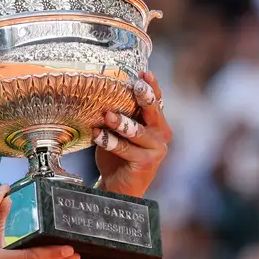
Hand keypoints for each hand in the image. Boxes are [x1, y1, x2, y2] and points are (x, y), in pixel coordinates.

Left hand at [92, 71, 171, 197]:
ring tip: (107, 115)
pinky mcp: (147, 163)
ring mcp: (156, 149)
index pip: (156, 100)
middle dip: (144, 97)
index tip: (144, 72)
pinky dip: (110, 142)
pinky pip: (126, 149)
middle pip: (153, 111)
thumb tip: (101, 92)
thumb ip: (118, 114)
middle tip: (135, 86)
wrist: (118, 185)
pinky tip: (97, 135)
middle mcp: (160, 134)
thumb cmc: (117, 154)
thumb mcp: (118, 130)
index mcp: (156, 122)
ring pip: (138, 131)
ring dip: (121, 122)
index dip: (152, 86)